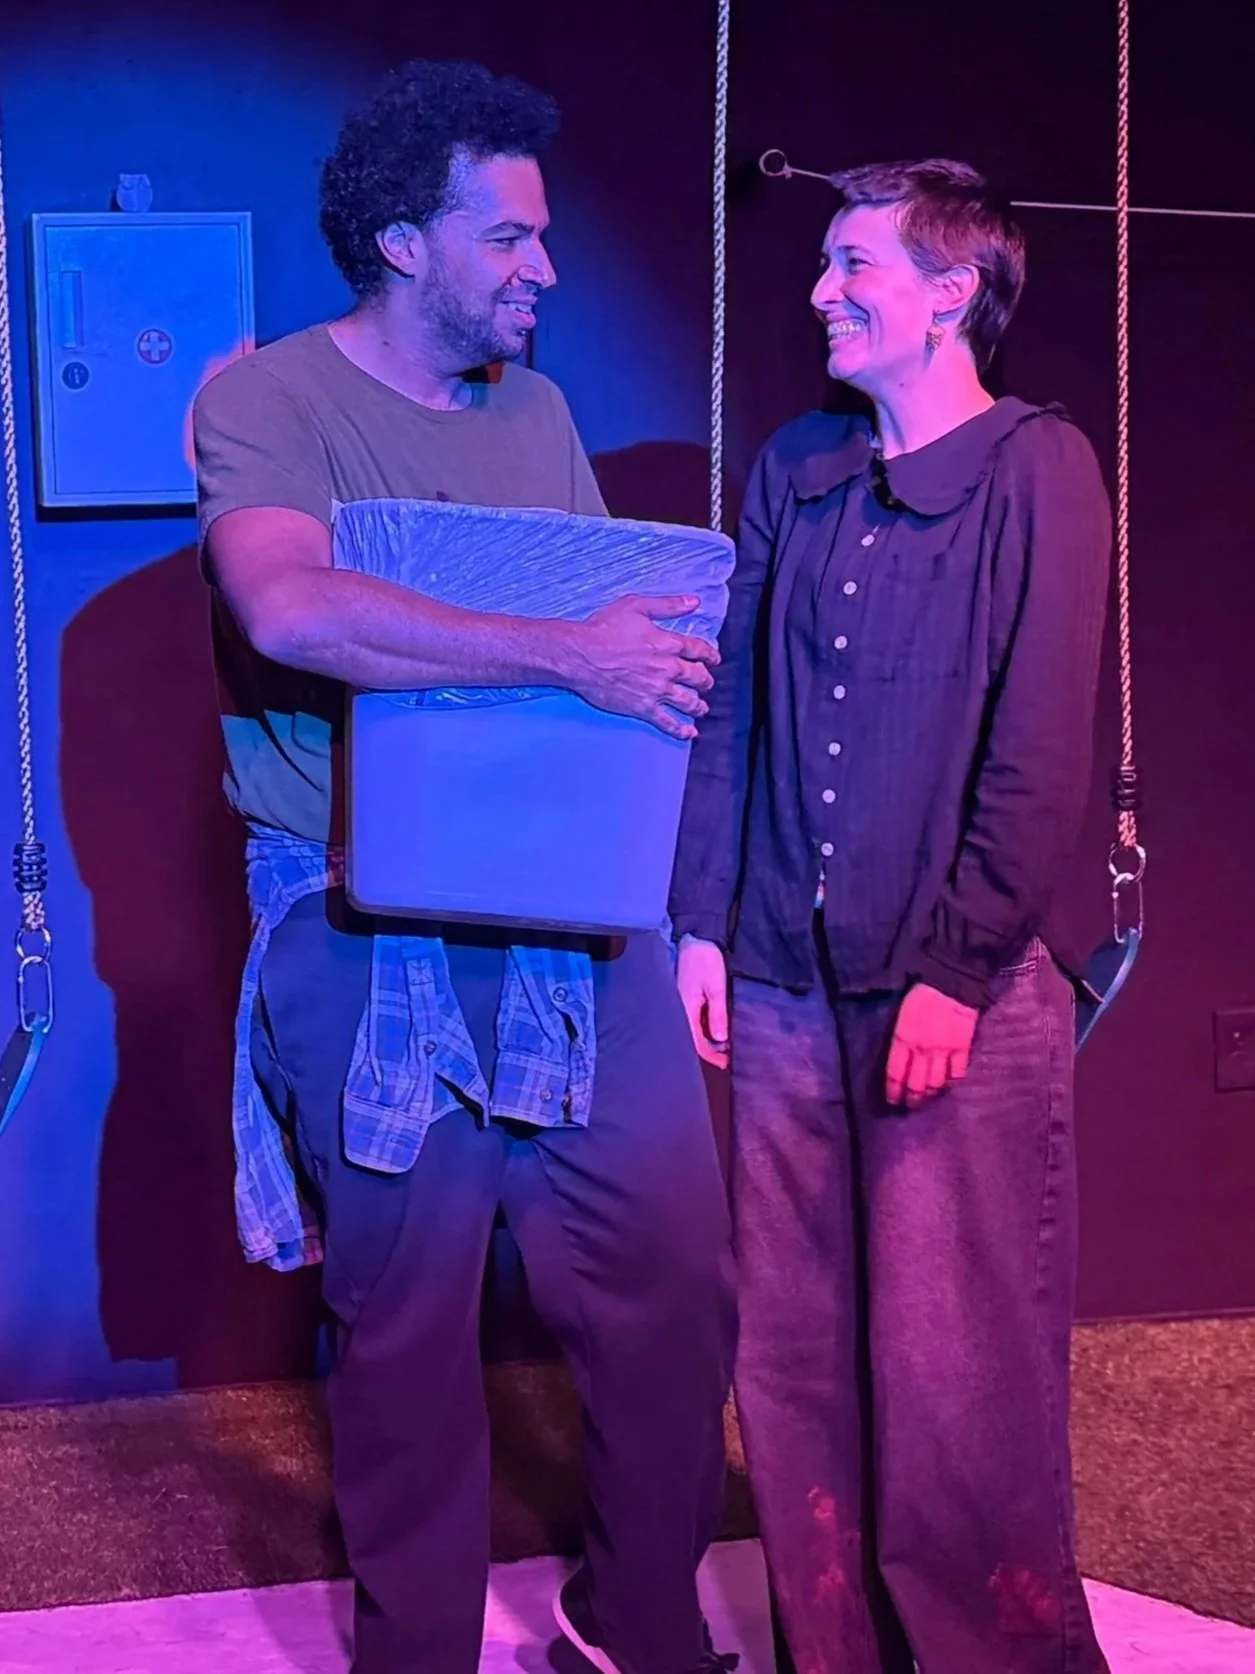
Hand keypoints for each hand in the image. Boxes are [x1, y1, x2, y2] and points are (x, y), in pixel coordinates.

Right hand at [564, 595, 718, 740]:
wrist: (581, 656)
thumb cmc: (604, 629)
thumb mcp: (636, 606)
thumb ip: (668, 605)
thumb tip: (694, 602)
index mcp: (668, 644)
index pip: (698, 650)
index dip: (710, 654)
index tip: (714, 659)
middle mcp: (667, 669)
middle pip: (697, 677)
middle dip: (706, 680)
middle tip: (706, 682)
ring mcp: (656, 690)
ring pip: (687, 702)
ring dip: (698, 705)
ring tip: (701, 708)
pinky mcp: (643, 707)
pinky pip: (667, 721)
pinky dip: (680, 729)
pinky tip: (689, 733)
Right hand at [676, 935, 729, 1067]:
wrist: (696, 936)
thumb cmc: (706, 960)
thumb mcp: (716, 988)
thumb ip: (717, 1014)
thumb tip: (720, 1039)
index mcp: (685, 1009)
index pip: (695, 1042)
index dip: (710, 1055)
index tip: (726, 1063)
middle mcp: (680, 1009)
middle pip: (692, 1039)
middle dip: (709, 1050)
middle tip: (727, 1056)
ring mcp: (681, 1002)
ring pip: (692, 1029)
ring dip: (708, 1039)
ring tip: (725, 1045)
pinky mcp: (686, 996)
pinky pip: (694, 1018)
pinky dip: (705, 1027)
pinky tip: (715, 1027)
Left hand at [885, 983, 978, 1109]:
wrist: (952, 983)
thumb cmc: (922, 993)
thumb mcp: (901, 1013)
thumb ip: (900, 1036)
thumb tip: (899, 1052)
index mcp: (903, 1039)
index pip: (895, 1074)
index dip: (893, 1091)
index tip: (892, 1100)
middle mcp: (922, 1051)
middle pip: (916, 1084)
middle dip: (912, 1099)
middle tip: (909, 1106)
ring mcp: (944, 1052)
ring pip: (936, 1083)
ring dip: (930, 1095)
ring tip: (927, 1100)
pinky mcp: (962, 1049)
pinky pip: (957, 1073)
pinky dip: (952, 1083)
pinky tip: (948, 1086)